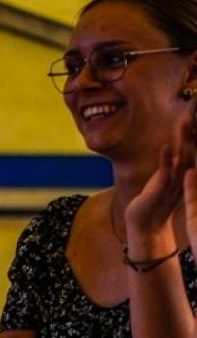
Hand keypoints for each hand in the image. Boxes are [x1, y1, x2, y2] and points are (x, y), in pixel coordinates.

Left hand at [124, 121, 195, 249]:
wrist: (146, 224)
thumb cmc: (158, 200)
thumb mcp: (170, 178)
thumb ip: (177, 163)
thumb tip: (181, 147)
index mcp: (188, 171)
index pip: (196, 148)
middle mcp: (186, 176)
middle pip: (194, 149)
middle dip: (196, 132)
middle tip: (195, 113)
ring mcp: (175, 183)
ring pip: (183, 158)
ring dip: (185, 140)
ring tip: (186, 122)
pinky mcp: (160, 190)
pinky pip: (165, 174)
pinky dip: (166, 160)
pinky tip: (167, 147)